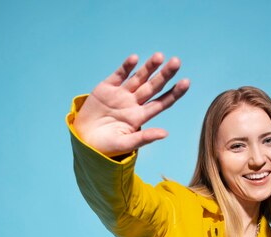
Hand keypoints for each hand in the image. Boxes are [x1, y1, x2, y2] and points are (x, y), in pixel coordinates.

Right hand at [72, 52, 189, 156]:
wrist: (84, 141)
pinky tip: (135, 59)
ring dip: (149, 67)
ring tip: (160, 56)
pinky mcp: (106, 87)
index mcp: (140, 117)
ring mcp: (121, 94)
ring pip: (138, 78)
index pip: (161, 103)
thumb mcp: (126, 143)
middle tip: (177, 62)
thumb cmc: (106, 146)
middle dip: (165, 75)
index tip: (186, 83)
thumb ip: (145, 138)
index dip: (174, 93)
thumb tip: (166, 133)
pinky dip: (126, 67)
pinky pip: (119, 75)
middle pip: (153, 87)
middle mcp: (133, 103)